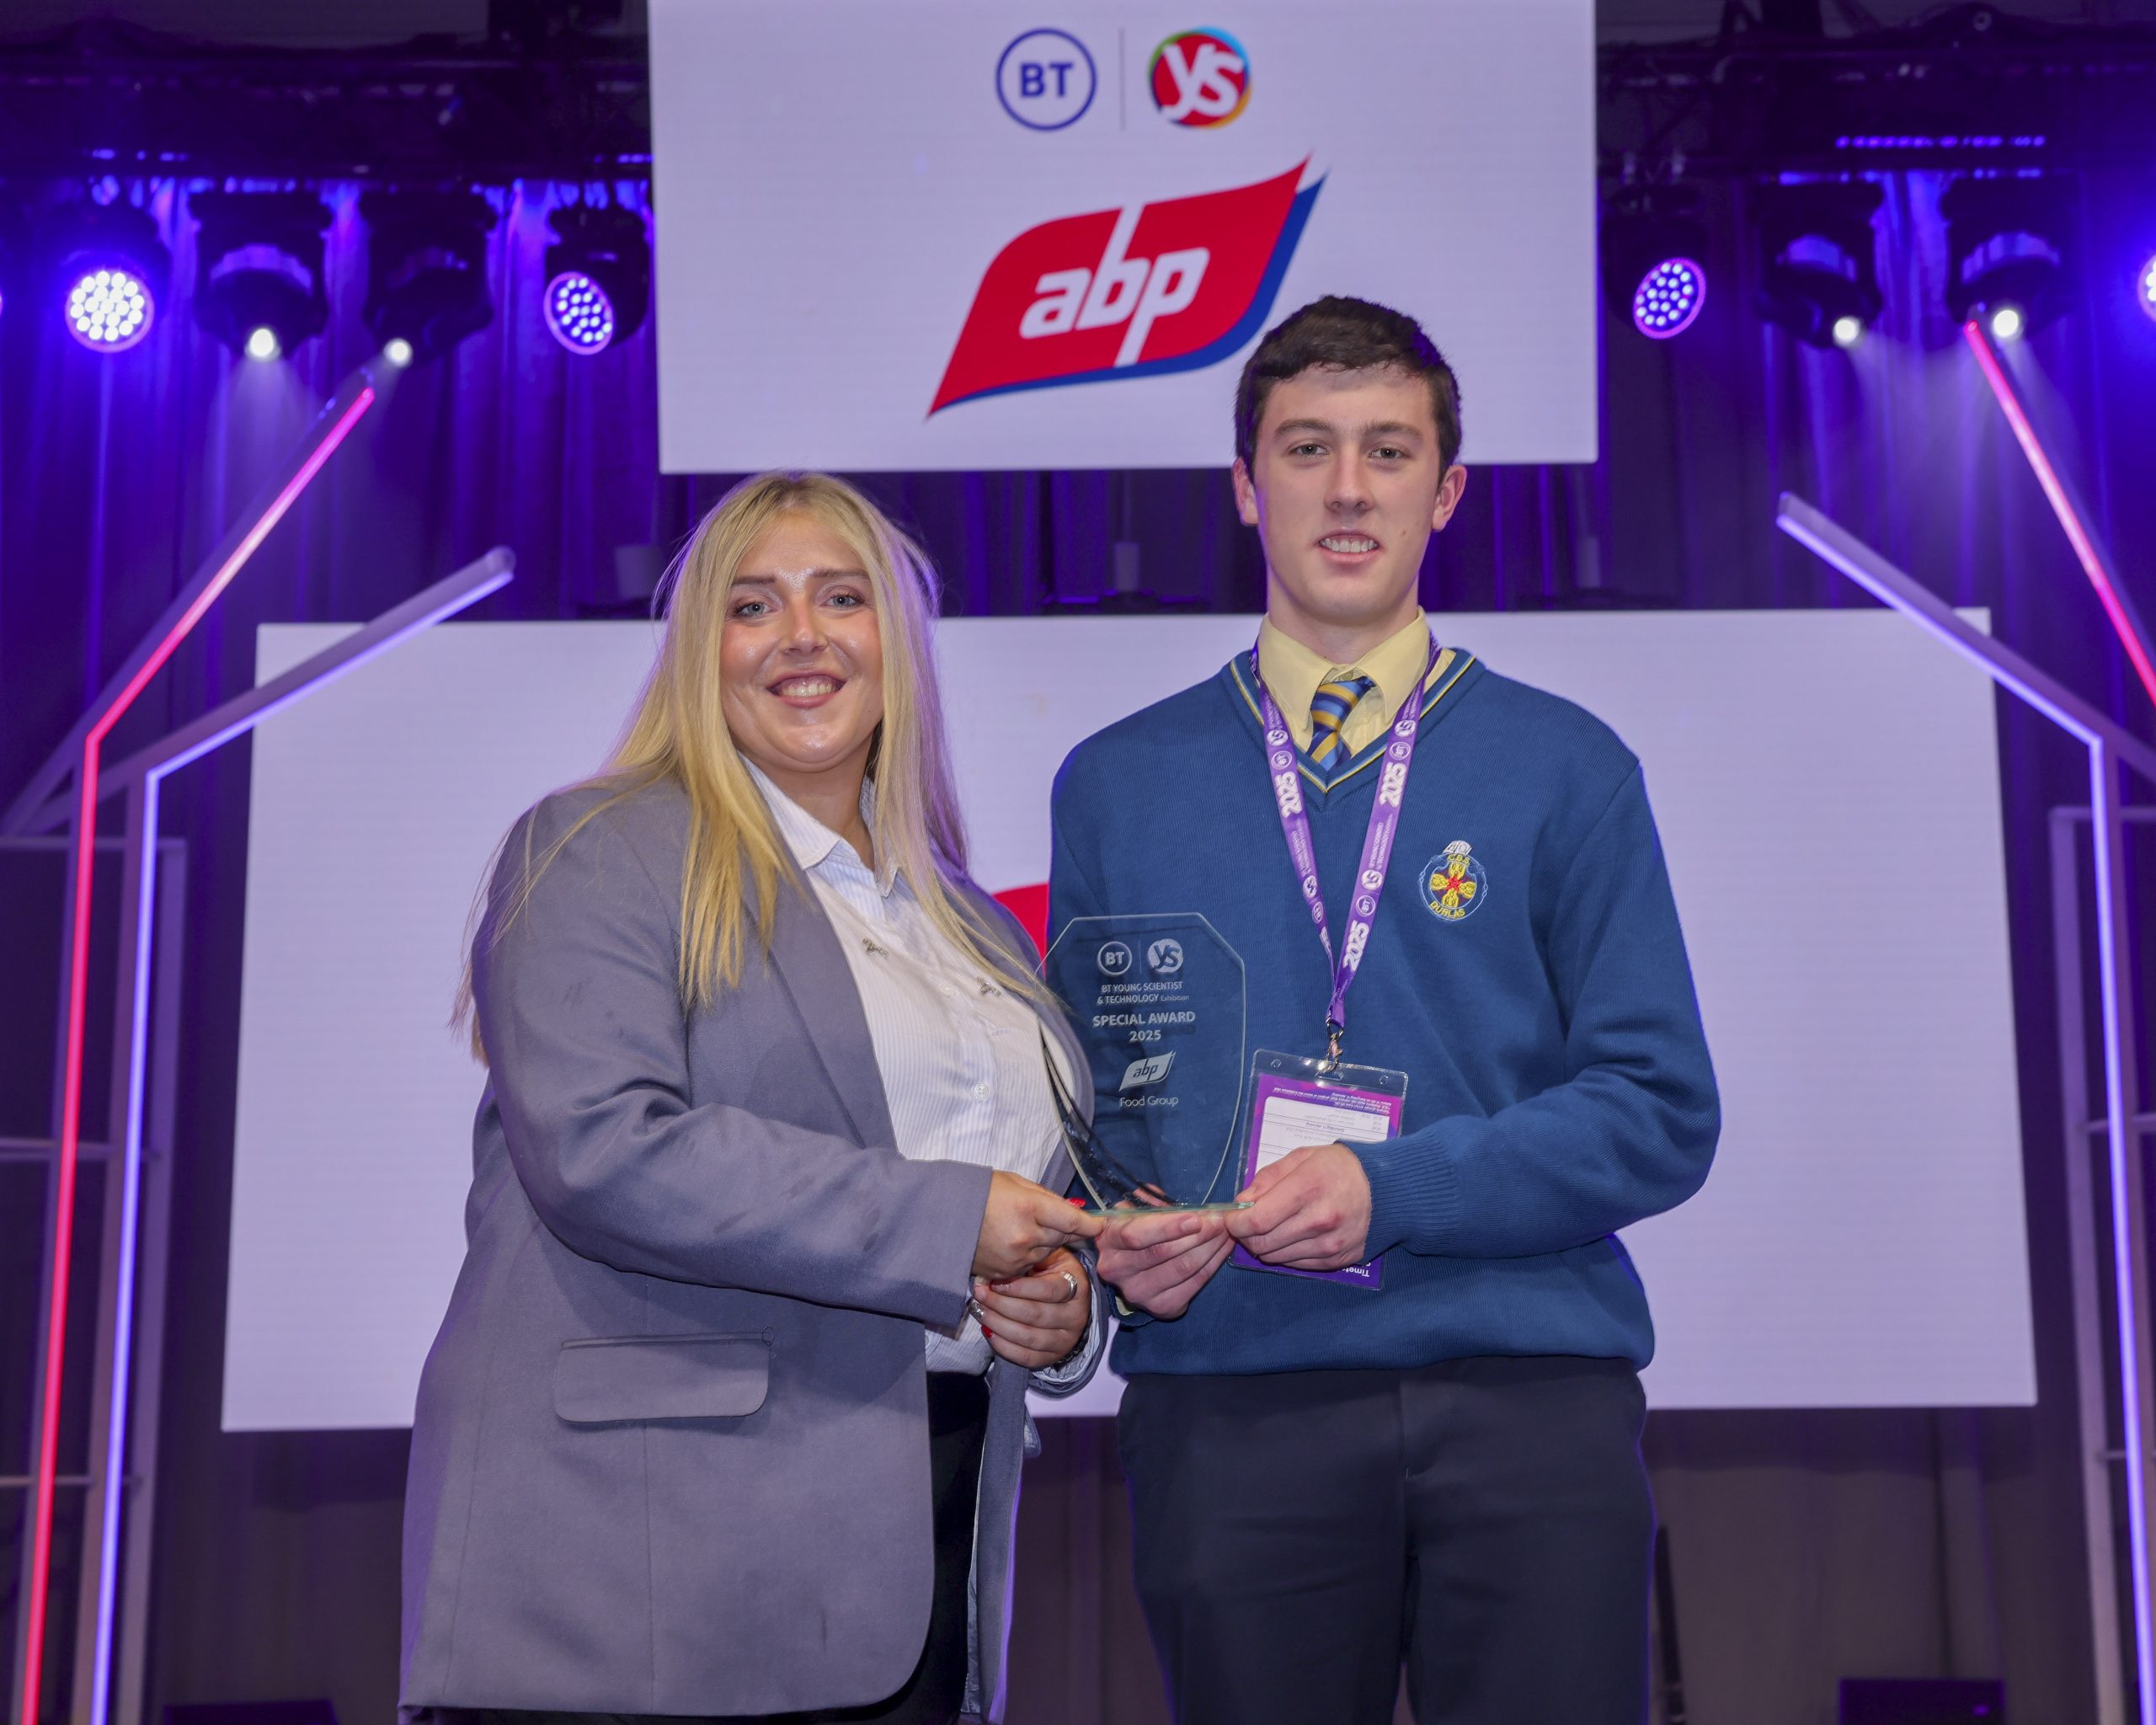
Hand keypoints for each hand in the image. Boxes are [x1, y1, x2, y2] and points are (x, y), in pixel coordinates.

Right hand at [973, 1171, 1102, 1282]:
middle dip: (1062, 1228)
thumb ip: (1046, 1197)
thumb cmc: (976, 1193)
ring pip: (1047, 1252)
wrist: (937, 1216)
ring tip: (1021, 1226)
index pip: (1073, 1220)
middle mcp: (1025, 1236)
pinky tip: (1010, 1241)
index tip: (1101, 1225)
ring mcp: (1015, 1259)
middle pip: (1063, 1237)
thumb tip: (1072, 1211)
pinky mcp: (1006, 1274)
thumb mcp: (1014, 1183)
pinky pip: (1030, 1265)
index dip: (1091, 1224)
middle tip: (1048, 1217)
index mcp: (1028, 1207)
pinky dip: (1028, 1255)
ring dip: (1044, 1241)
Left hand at [974, 1247, 1091, 1370]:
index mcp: (1077, 1288)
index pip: (1048, 1291)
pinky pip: (1026, 1357)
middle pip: (1035, 1315)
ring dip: (998, 1325)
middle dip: (1001, 1305)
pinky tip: (988, 1331)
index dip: (1018, 1288)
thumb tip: (1001, 1265)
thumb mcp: (1050, 1259)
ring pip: (1028, 1337)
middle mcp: (1075, 1317)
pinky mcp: (1053, 1356)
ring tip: (980, 1311)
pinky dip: (1004, 1346)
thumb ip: (1031, 1260)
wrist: (1070, 1303)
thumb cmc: (1053, 1275)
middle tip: (980, 1295)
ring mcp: (1066, 1340)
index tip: (994, 1282)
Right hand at [1097, 1207, 1234, 1318]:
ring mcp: (1139, 1293)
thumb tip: (1187, 1207)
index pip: (1138, 1236)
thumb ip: (1154, 1202)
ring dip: (1211, 1248)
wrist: (1128, 1268)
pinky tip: (1223, 1249)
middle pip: (1164, 1253)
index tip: (1196, 1218)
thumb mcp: (1136, 1210)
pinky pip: (1194, 1285)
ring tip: (1226, 1232)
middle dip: (1199, 1234)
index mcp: (1109, 1240)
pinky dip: (1213, 1265)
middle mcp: (1118, 1270)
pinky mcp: (1161, 1307)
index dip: (1168, 1227)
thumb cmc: (1135, 1229)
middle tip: (1220, 1220)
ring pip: (1183, 1269)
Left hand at [1225, 1143, 1371, 1270]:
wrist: (1386, 1189)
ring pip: (1276, 1257)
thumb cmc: (1339, 1168)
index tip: (1232, 1217)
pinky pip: (1295, 1264)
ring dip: (1265, 1245)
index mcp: (1308, 1189)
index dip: (1235, 1223)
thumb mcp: (1302, 1158)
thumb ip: (1268, 1179)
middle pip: (1262, 1243)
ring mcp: (1329, 1245)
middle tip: (1247, 1223)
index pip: (1257, 1220)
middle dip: (1246, 1235)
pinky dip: (1285, 1253)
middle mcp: (1319, 1221)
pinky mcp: (1337, 1261)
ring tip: (1272, 1227)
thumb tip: (1241, 1202)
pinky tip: (1293, 1236)